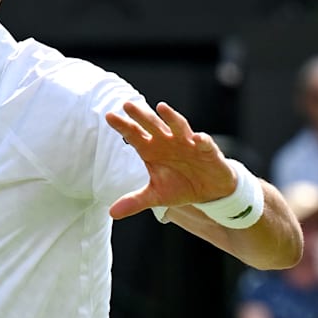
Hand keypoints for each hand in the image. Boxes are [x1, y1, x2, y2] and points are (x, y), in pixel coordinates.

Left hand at [104, 101, 235, 219]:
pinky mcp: (207, 151)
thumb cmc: (180, 186)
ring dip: (171, 118)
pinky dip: (201, 140)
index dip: (123, 126)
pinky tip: (197, 138)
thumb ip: (135, 201)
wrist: (208, 191)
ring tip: (162, 108)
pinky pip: (204, 143)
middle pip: (152, 125)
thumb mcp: (156, 196)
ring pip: (178, 127)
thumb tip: (112, 213)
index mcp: (152, 150)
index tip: (109, 116)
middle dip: (141, 115)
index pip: (134, 135)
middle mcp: (168, 141)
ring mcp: (187, 143)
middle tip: (128, 105)